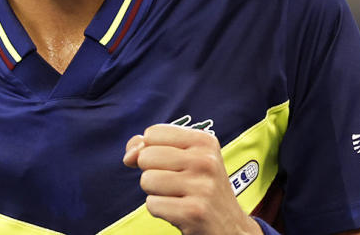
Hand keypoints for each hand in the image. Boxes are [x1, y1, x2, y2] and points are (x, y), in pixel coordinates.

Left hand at [123, 124, 262, 234]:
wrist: (230, 227)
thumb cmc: (200, 187)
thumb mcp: (184, 158)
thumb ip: (149, 146)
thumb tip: (129, 156)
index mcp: (204, 140)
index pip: (152, 133)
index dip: (151, 149)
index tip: (169, 162)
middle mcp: (206, 160)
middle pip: (145, 156)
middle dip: (152, 172)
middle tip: (176, 183)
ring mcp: (202, 187)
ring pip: (146, 180)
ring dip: (155, 192)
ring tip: (177, 196)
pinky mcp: (193, 212)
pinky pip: (152, 204)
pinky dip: (160, 210)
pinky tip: (179, 210)